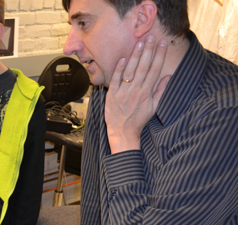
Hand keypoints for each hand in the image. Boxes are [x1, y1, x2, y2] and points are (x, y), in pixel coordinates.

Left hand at [105, 35, 170, 153]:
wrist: (122, 132)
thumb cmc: (139, 119)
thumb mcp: (154, 107)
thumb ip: (161, 91)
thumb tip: (168, 76)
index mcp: (146, 93)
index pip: (155, 70)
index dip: (159, 56)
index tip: (162, 44)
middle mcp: (135, 91)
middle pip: (143, 67)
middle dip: (148, 51)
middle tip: (151, 37)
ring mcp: (122, 92)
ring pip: (130, 71)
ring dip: (135, 56)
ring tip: (139, 43)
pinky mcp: (112, 95)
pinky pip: (115, 80)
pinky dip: (118, 69)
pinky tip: (123, 58)